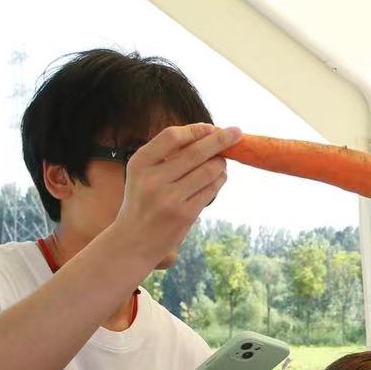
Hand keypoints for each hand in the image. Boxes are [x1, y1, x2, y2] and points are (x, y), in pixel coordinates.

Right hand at [106, 122, 241, 271]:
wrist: (133, 241)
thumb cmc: (142, 201)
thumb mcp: (141, 174)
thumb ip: (166, 155)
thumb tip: (206, 135)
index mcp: (140, 163)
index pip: (172, 136)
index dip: (195, 130)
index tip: (211, 128)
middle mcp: (153, 179)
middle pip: (195, 152)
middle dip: (221, 140)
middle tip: (237, 132)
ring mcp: (169, 199)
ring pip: (208, 171)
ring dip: (221, 163)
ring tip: (222, 161)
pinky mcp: (185, 215)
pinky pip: (210, 190)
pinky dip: (220, 180)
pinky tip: (221, 176)